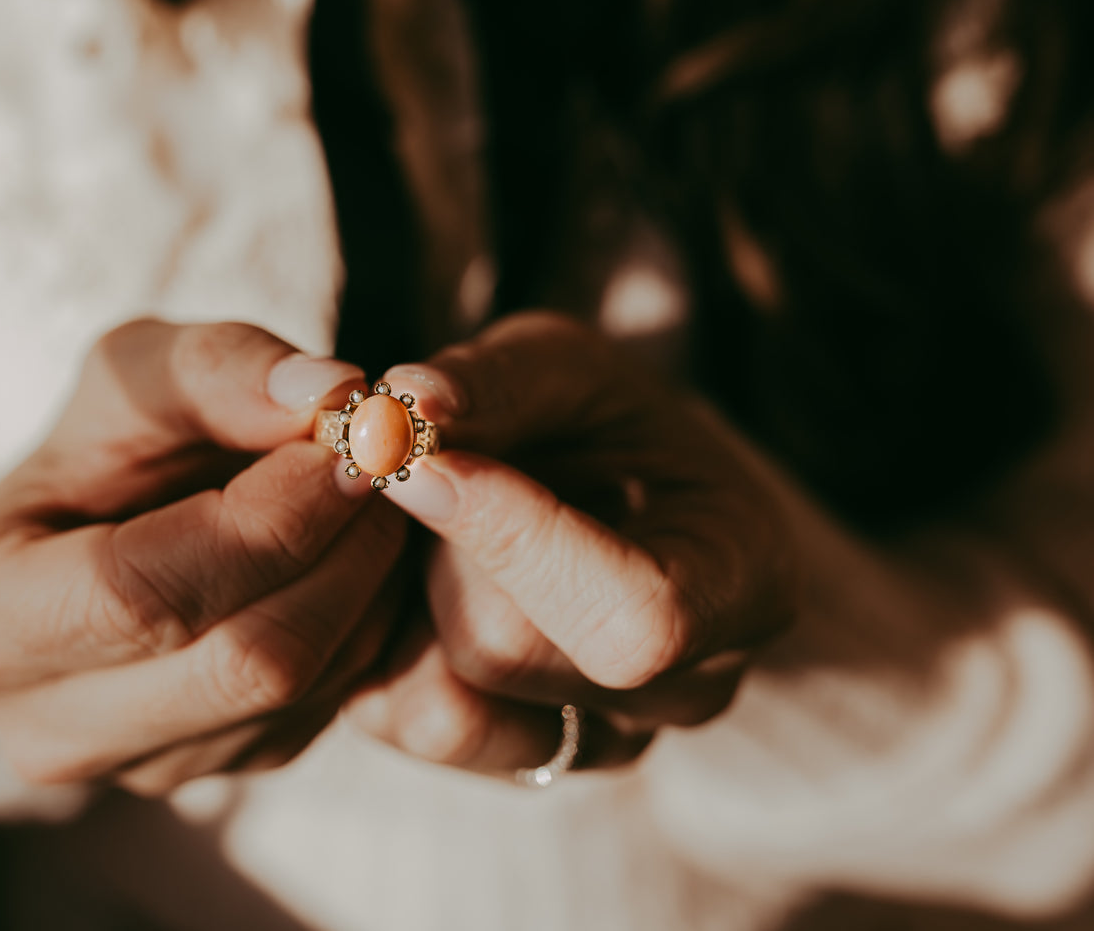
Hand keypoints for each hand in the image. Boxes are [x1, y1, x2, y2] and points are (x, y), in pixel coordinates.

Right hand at [0, 320, 406, 794]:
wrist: (102, 527)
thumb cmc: (100, 450)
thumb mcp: (129, 374)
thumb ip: (215, 368)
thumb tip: (330, 393)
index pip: (140, 593)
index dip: (263, 517)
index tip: (339, 442)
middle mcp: (44, 729)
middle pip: (242, 663)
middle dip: (339, 550)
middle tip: (382, 466)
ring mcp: (137, 771)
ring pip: (302, 691)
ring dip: (367, 583)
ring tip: (367, 498)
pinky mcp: (218, 776)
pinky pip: (328, 708)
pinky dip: (367, 623)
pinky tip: (352, 557)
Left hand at [346, 312, 795, 773]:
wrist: (605, 493)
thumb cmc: (602, 421)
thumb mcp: (566, 367)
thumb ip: (498, 380)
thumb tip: (409, 400)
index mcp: (743, 580)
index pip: (634, 614)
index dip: (512, 539)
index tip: (419, 459)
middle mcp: (686, 689)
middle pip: (508, 652)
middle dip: (438, 548)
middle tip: (419, 473)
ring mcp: (603, 741)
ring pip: (446, 700)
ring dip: (406, 595)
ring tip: (430, 526)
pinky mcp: (514, 761)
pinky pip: (405, 721)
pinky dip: (384, 639)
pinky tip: (416, 576)